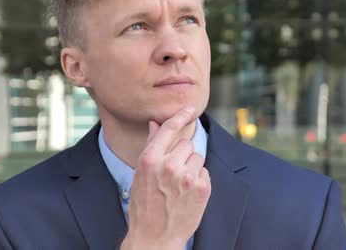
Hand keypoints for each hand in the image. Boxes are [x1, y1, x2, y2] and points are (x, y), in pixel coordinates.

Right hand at [121, 107, 211, 249]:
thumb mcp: (141, 174)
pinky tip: (187, 194)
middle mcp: (169, 166)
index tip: (190, 107)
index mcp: (150, 160)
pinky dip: (199, 180)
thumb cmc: (144, 204)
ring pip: (197, 157)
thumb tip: (156, 123)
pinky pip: (205, 172)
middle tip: (172, 173)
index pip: (169, 129)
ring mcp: (187, 177)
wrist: (154, 237)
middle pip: (186, 143)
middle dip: (182, 154)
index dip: (180, 115)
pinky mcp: (202, 188)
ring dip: (191, 167)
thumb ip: (152, 146)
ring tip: (179, 185)